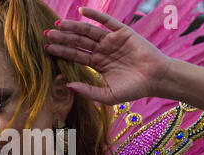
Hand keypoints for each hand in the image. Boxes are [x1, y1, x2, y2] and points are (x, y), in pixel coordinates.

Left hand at [44, 7, 171, 104]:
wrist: (156, 79)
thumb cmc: (133, 90)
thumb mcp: (107, 95)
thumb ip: (88, 91)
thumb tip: (68, 86)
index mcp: (97, 65)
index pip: (75, 56)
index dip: (62, 52)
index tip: (47, 48)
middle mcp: (102, 51)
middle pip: (78, 42)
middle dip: (63, 38)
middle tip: (47, 34)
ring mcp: (111, 41)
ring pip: (88, 32)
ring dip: (73, 27)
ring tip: (58, 24)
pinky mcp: (123, 32)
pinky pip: (106, 21)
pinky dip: (94, 16)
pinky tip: (81, 11)